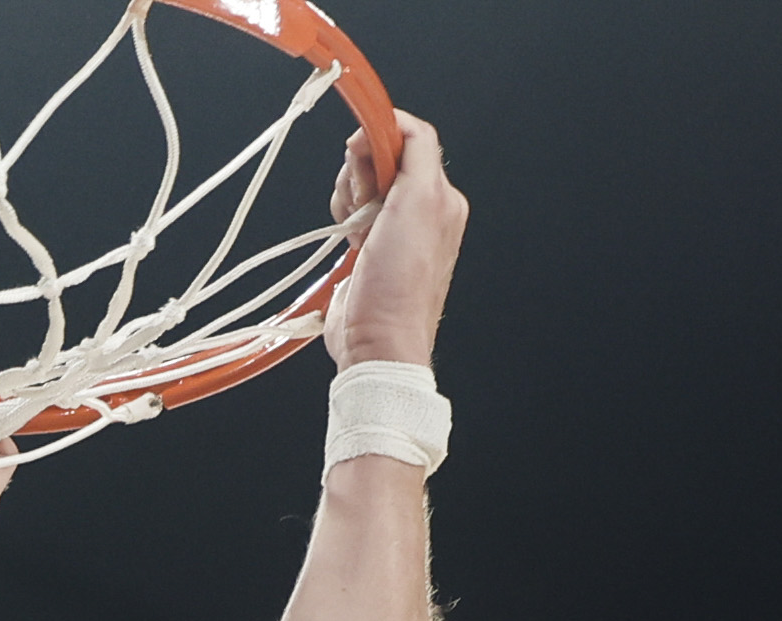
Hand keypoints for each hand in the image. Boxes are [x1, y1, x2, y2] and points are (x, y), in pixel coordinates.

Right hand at [323, 111, 467, 371]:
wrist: (376, 339)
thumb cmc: (399, 283)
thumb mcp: (420, 199)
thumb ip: (416, 149)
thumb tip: (394, 120)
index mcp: (440, 194)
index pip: (409, 139)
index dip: (379, 138)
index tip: (359, 150)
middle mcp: (420, 208)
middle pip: (377, 160)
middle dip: (360, 177)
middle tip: (366, 208)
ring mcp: (392, 228)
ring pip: (358, 185)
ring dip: (348, 201)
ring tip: (357, 234)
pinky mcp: (367, 247)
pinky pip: (348, 213)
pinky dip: (342, 220)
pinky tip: (350, 245)